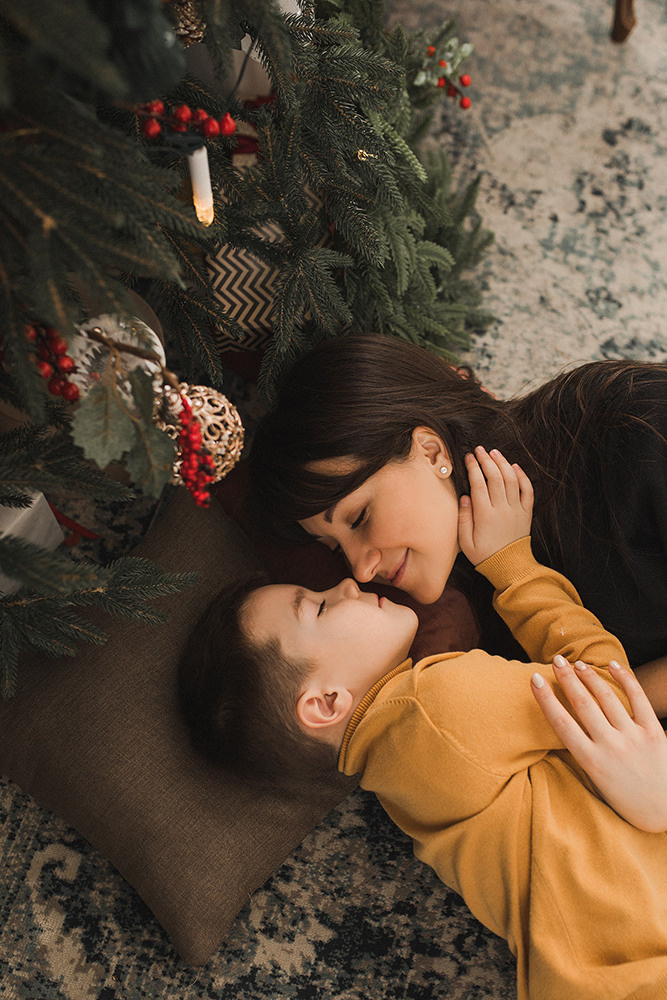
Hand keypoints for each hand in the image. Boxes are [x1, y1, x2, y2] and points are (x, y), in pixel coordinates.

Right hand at [458, 446, 533, 564]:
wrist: (510, 566)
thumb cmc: (485, 555)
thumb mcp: (466, 542)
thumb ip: (464, 519)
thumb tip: (464, 497)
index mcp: (485, 515)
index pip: (479, 484)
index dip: (473, 468)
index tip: (468, 458)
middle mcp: (502, 509)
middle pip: (495, 477)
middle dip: (486, 460)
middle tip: (479, 450)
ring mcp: (516, 510)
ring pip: (511, 480)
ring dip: (503, 464)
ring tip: (494, 453)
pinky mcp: (526, 513)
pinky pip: (528, 490)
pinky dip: (522, 476)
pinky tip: (515, 467)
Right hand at [531, 656, 666, 832]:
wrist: (664, 812)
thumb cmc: (627, 799)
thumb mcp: (597, 781)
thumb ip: (585, 753)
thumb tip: (568, 724)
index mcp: (591, 762)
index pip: (561, 723)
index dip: (545, 698)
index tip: (535, 679)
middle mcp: (610, 747)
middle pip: (582, 703)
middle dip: (566, 677)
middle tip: (557, 661)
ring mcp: (632, 737)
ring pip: (606, 697)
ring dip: (589, 676)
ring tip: (578, 664)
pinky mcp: (653, 732)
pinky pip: (638, 698)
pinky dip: (624, 678)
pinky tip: (612, 665)